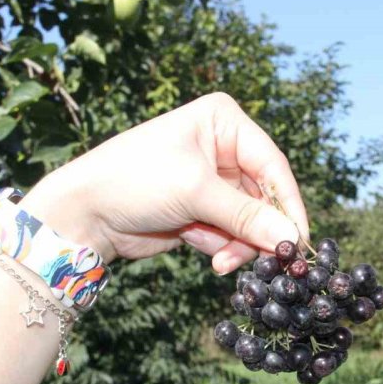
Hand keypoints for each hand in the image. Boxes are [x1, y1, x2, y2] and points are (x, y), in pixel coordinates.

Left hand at [20, 92, 309, 274]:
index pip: (272, 165)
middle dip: (256, 231)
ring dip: (236, 243)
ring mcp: (211, 180)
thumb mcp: (196, 192)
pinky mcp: (201, 209)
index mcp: (223, 121)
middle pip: (263, 198)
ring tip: (217, 259)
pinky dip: (219, 245)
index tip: (298, 240)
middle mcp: (221, 146)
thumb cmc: (134, 181)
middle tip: (260, 261)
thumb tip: (291, 239)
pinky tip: (194, 243)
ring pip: (248, 221)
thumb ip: (247, 216)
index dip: (288, 205)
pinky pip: (229, 233)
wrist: (84, 212)